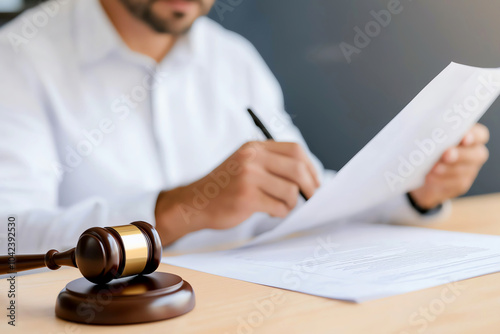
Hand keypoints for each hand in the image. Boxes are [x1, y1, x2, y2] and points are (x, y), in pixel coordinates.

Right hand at [154, 141, 319, 245]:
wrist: (195, 202)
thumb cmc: (225, 187)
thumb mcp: (245, 164)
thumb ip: (272, 164)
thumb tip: (309, 177)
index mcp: (255, 147)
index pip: (295, 150)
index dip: (311, 167)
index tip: (315, 181)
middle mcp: (252, 157)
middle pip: (297, 169)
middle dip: (310, 186)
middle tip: (312, 198)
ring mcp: (248, 177)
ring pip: (290, 191)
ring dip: (292, 203)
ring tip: (282, 206)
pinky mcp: (246, 198)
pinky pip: (279, 207)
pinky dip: (281, 213)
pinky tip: (272, 213)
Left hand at [409, 123, 489, 209]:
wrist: (423, 173)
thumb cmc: (428, 147)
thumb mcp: (430, 137)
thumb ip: (434, 133)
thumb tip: (424, 130)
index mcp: (470, 137)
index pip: (479, 135)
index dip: (473, 136)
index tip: (464, 137)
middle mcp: (474, 153)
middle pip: (475, 154)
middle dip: (459, 154)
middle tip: (446, 154)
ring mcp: (469, 170)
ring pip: (463, 170)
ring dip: (447, 169)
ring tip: (433, 168)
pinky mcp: (461, 184)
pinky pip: (454, 183)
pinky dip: (441, 180)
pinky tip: (429, 177)